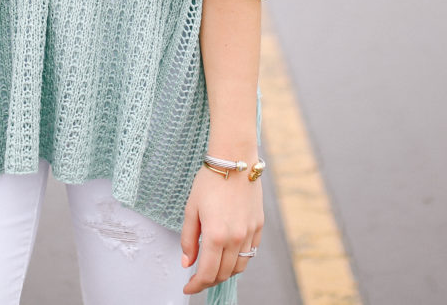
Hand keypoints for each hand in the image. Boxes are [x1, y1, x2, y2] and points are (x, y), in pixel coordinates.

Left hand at [179, 164, 263, 294]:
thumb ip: (188, 238)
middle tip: (197, 277)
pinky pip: (250, 252)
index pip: (207, 273)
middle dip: (209, 280)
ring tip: (213, 267)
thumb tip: (187, 262)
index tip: (188, 287)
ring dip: (225, 272)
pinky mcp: (258, 225)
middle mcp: (235, 238)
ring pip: (239, 267)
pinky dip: (239, 259)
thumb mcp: (191, 208)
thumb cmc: (210, 180)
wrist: (234, 160)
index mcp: (216, 235)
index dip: (196, 285)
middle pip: (224, 274)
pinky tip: (229, 253)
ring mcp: (249, 233)